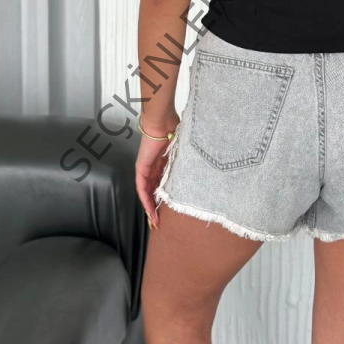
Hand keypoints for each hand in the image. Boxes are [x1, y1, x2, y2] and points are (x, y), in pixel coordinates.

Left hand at [135, 113, 179, 228]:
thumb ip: (185, 159)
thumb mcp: (182, 150)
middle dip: (157, 206)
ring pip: (147, 192)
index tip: (172, 208)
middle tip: (161, 221)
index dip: (166, 195)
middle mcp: (154, 167)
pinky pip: (141, 187)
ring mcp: (146, 168)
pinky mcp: (141, 168)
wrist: (162, 123)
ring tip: (155, 221)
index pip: (163, 183)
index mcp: (164, 162)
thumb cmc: (173, 130)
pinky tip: (149, 210)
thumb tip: (201, 164)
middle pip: (154, 190)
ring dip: (150, 206)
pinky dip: (145, 199)